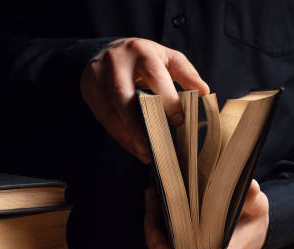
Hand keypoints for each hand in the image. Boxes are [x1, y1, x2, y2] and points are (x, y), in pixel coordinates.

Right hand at [80, 38, 209, 163]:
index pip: (154, 76)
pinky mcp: (89, 90)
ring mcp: (98, 76)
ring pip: (111, 111)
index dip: (167, 99)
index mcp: (141, 51)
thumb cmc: (144, 58)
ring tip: (144, 153)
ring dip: (128, 135)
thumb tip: (204, 91)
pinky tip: (133, 147)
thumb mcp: (167, 58)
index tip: (178, 121)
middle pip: (124, 96)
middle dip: (138, 124)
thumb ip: (186, 73)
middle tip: (154, 146)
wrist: (109, 51)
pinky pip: (104, 118)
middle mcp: (116, 62)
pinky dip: (120, 135)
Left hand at [144, 179, 268, 248]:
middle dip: (154, 229)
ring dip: (153, 226)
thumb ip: (252, 197)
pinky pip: (166, 247)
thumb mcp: (258, 207)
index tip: (159, 223)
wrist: (255, 234)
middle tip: (153, 197)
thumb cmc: (254, 221)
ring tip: (153, 196)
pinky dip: (158, 228)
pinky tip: (157, 204)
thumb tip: (250, 185)